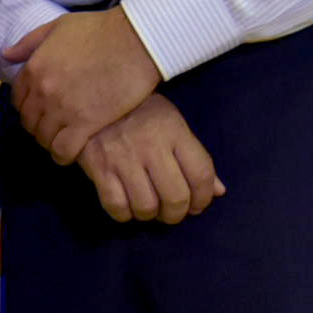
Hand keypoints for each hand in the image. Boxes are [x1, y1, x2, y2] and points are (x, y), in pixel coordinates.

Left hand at [3, 8, 161, 165]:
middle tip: (52, 127)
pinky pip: (63, 149)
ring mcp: (62, 109)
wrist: (137, 40)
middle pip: (29, 121)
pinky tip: (69, 154)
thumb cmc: (101, 29)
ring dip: (49, 141)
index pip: (18, 99)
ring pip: (43, 138)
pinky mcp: (86, 123)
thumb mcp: (58, 27)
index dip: (27, 107)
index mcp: (34, 69)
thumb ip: (29, 43)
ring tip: (61, 140)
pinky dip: (62, 155)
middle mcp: (43, 92)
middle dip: (37, 126)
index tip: (39, 110)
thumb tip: (6, 56)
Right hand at [74, 95, 224, 224]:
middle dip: (177, 214)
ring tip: (148, 209)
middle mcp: (152, 146)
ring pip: (146, 205)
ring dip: (151, 216)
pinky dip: (124, 215)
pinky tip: (126, 207)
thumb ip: (195, 158)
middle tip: (172, 213)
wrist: (94, 97)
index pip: (201, 174)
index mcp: (175, 132)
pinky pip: (116, 205)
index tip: (198, 206)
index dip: (204, 198)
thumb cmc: (140, 111)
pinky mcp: (99, 168)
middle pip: (175, 196)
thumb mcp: (173, 125)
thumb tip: (219, 191)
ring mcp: (124, 158)